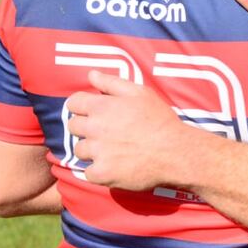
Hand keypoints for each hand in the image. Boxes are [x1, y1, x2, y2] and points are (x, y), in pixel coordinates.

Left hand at [65, 71, 199, 190]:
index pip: (73, 103)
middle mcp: (94, 129)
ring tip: (113, 149)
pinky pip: (88, 172)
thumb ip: (112, 83)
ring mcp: (97, 152)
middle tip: (106, 131)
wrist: (175, 152)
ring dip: (91, 150)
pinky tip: (115, 165)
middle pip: (73, 126)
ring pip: (79, 150)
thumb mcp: (140, 93)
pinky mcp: (102, 174)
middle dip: (86, 127)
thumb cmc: (159, 120)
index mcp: (101, 107)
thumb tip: (91, 74)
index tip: (92, 112)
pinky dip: (99, 171)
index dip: (82, 106)